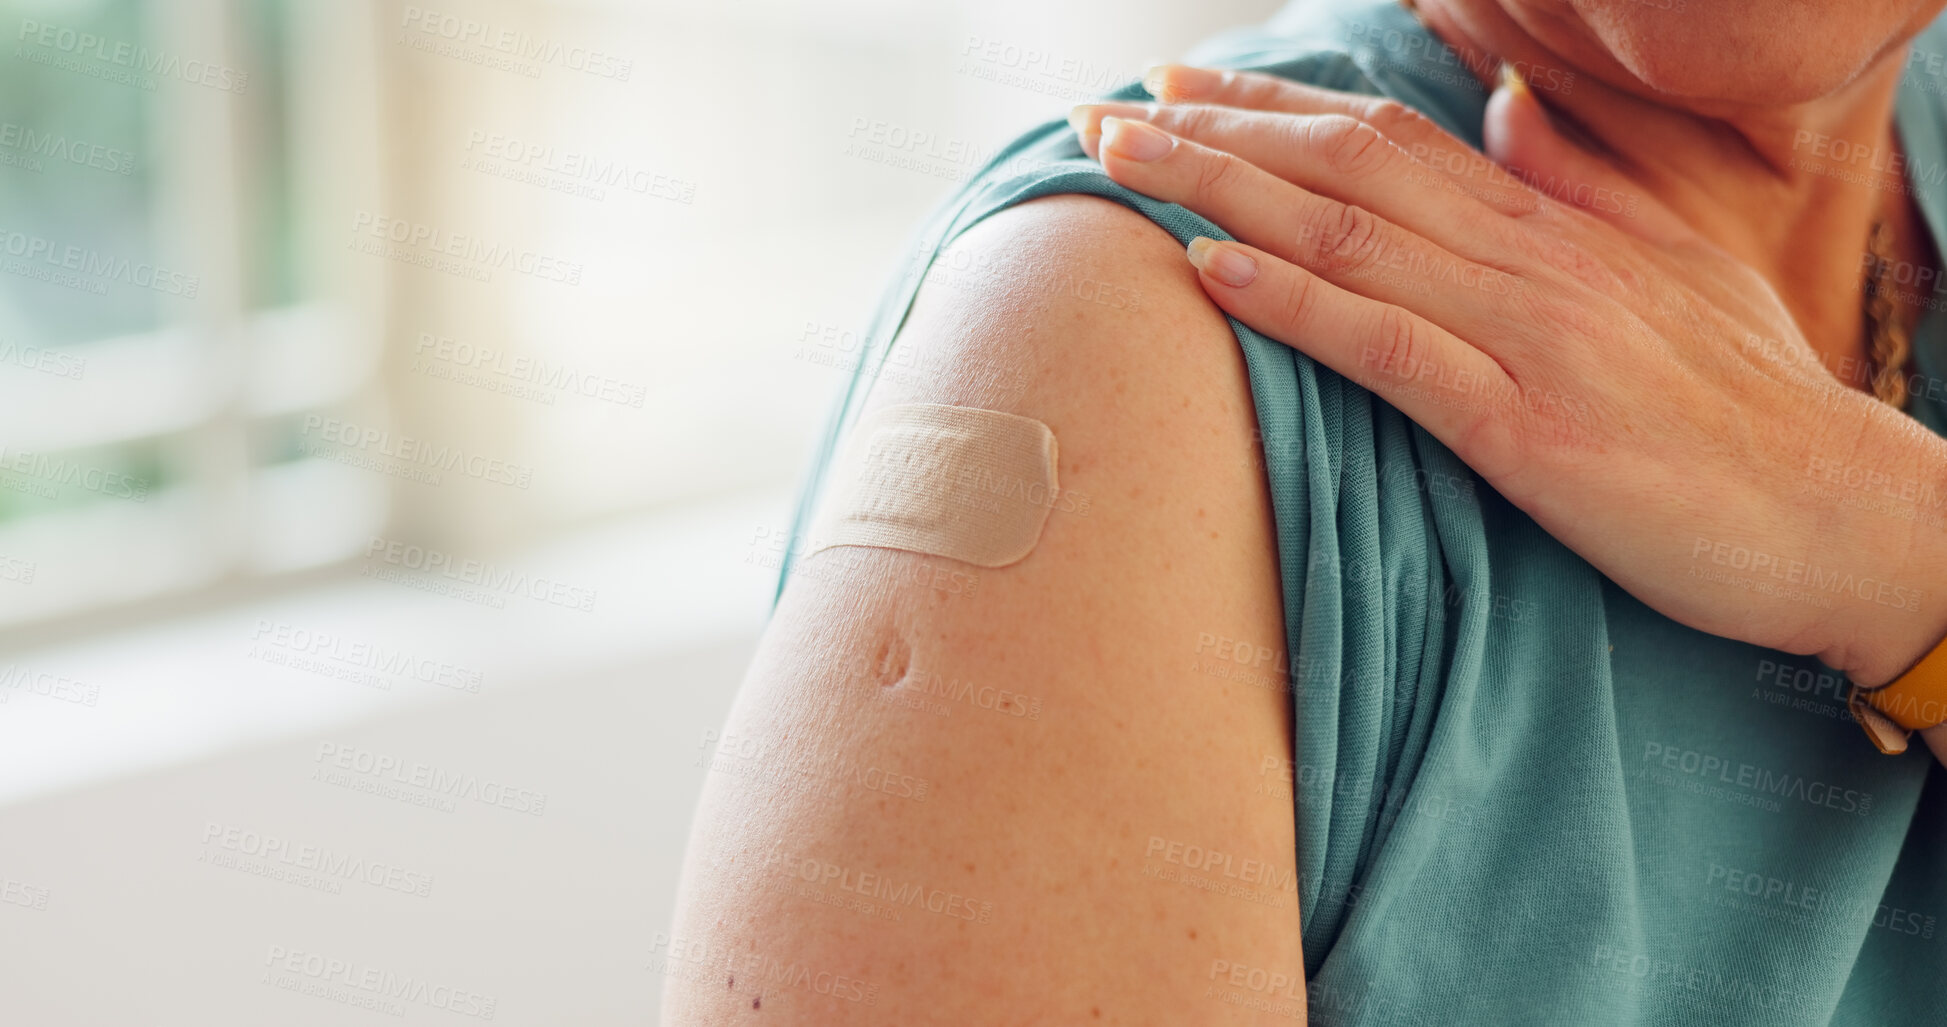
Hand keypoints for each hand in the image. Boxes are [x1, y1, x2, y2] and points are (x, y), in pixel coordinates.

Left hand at [1068, 67, 1946, 740]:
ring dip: (1222, 194)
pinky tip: (1211, 273)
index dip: (1277, 110)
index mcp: (1552, 225)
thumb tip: (1507, 107)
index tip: (1185, 90)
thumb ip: (1584, 181)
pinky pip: (1389, 351)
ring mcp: (1526, 337)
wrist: (1837, 513)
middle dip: (1216, 136)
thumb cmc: (1750, 403)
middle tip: (1108, 116)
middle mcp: (1528, 260)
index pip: (1389, 141)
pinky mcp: (1527, 428)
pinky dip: (1294, 304)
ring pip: (1347, 239)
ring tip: (1122, 167)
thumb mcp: (1676, 265)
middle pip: (1345, 170)